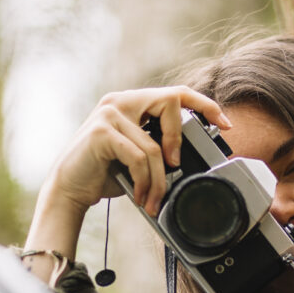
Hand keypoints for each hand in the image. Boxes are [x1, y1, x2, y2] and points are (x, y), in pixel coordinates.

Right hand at [43, 86, 230, 215]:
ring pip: (154, 146)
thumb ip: (158, 146)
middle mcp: (120, 101)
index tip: (224, 124)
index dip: (204, 104)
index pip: (175, 93)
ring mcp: (110, 113)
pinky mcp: (102, 132)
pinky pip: (139, 158)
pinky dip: (144, 182)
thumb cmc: (104, 172)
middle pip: (170, 102)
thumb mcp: (138, 155)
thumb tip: (187, 158)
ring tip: (154, 199)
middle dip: (178, 139)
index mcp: (132, 102)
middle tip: (176, 166)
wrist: (69, 188)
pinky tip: (140, 196)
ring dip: (158, 180)